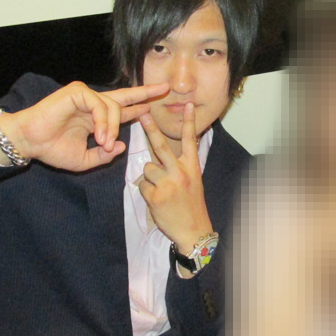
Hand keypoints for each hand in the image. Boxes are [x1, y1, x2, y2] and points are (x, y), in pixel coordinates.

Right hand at [0, 81, 168, 170]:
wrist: (30, 143)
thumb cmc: (53, 150)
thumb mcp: (85, 160)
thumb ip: (104, 155)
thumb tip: (121, 145)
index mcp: (96, 118)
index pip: (123, 110)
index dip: (138, 108)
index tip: (154, 106)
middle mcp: (93, 104)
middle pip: (125, 95)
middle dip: (145, 92)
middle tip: (165, 89)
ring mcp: (85, 96)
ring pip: (113, 107)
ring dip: (112, 127)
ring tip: (104, 142)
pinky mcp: (77, 92)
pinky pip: (100, 105)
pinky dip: (103, 121)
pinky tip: (98, 135)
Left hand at [138, 103, 212, 253]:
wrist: (193, 230)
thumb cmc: (192, 205)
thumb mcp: (193, 181)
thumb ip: (180, 167)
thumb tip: (159, 157)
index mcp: (192, 167)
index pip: (190, 140)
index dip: (189, 121)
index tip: (186, 104)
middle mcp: (180, 173)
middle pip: (162, 147)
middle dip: (151, 129)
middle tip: (142, 115)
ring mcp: (167, 184)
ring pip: (148, 168)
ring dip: (151, 177)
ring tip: (162, 191)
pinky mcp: (155, 196)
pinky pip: (142, 185)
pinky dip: (147, 192)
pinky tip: (158, 201)